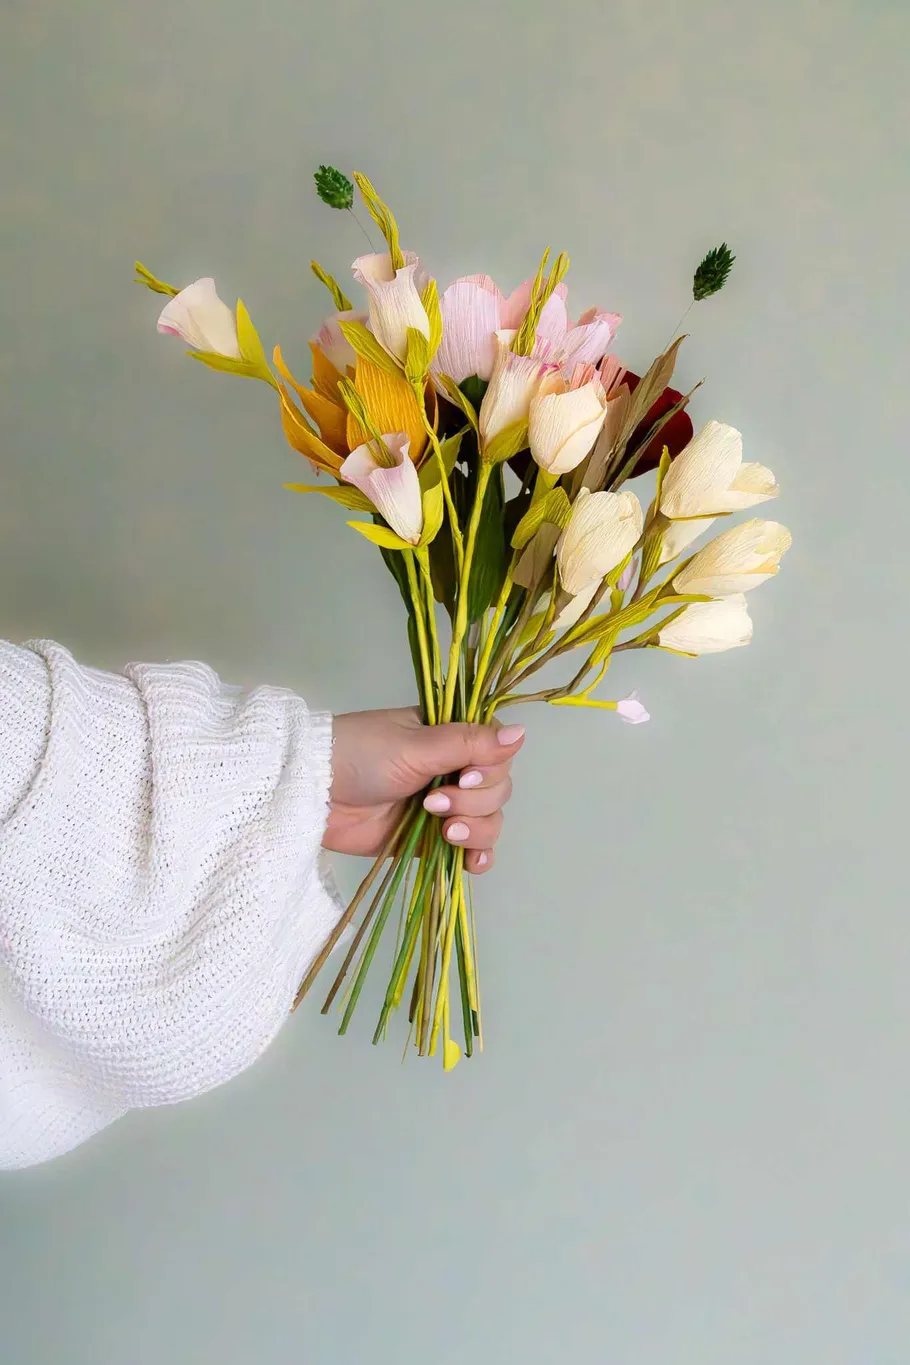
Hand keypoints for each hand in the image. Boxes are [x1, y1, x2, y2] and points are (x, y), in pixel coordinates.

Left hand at [324, 708, 524, 873]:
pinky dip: (478, 856)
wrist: (315, 795)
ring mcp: (446, 807)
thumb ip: (468, 743)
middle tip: (433, 802)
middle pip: (499, 790)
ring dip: (475, 829)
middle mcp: (454, 770)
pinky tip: (471, 861)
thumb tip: (523, 733)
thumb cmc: (360, 755)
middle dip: (475, 802)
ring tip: (442, 830)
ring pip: (490, 821)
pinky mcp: (433, 840)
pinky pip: (472, 851)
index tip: (463, 777)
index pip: (499, 752)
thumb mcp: (415, 744)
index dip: (491, 769)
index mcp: (452, 737)